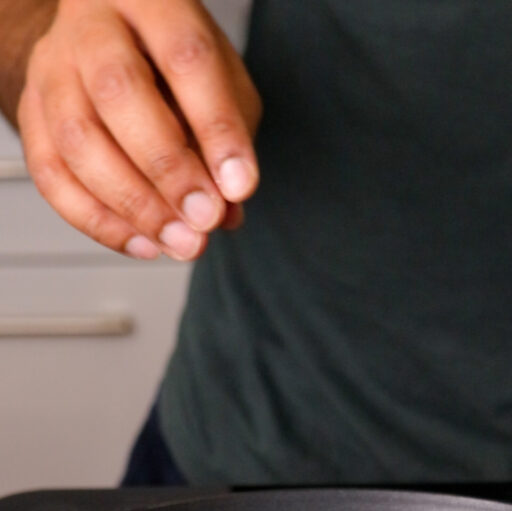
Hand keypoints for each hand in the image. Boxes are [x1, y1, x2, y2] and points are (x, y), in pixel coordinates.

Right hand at [17, 0, 261, 259]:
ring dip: (133, 205)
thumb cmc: (173, 64)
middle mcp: (91, 25)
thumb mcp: (222, 84)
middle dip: (167, 169)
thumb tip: (228, 211)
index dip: (216, 128)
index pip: (184, 57)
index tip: (240, 186)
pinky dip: (100, 222)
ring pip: (77, 140)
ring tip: (179, 242)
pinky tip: (143, 243)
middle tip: (204, 219)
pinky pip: (52, 177)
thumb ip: (230, 139)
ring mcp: (52, 68)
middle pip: (118, 92)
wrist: (107, 42)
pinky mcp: (31, 113)